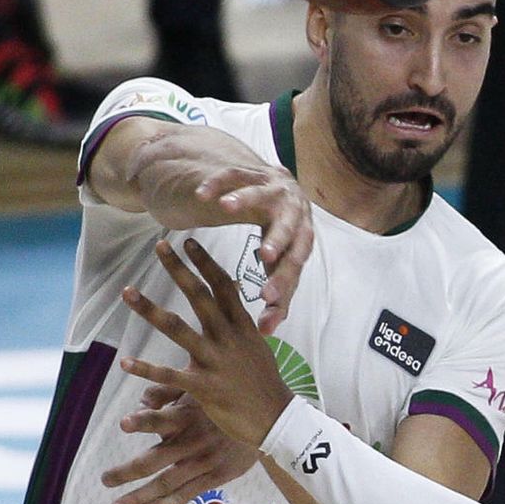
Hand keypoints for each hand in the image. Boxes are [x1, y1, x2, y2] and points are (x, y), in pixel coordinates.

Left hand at [101, 385, 258, 503]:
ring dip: (140, 497)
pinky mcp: (216, 477)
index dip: (144, 420)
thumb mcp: (198, 388)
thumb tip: (140, 401)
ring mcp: (204, 463)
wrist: (266, 422)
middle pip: (156, 460)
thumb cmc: (222, 402)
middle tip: (105, 480)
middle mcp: (193, 442)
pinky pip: (186, 495)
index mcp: (188, 416)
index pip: (163, 418)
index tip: (124, 423)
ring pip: (167, 483)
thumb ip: (166, 391)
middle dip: (127, 472)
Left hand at [120, 238, 294, 446]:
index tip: (188, 242)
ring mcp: (215, 361)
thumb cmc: (265, 384)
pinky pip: (169, 375)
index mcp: (242, 326)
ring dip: (149, 309)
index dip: (205, 263)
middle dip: (178, 270)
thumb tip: (234, 300)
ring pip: (177, 329)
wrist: (276, 419)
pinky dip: (146, 369)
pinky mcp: (204, 387)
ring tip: (127, 291)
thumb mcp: (257, 347)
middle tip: (159, 246)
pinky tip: (125, 362)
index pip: (223, 286)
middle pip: (199, 296)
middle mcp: (227, 338)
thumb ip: (241, 324)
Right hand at [123, 127, 313, 334]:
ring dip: (245, 199)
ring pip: (260, 192)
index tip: (267, 299)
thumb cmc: (278, 238)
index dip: (284, 279)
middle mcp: (293, 209)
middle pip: (289, 224)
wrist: (276, 186)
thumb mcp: (280, 265)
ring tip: (226, 208)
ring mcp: (272, 187)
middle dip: (278, 239)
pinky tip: (202, 195)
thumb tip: (265, 332)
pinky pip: (234, 174)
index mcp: (302, 235)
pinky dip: (218, 182)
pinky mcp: (250, 171)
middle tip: (265, 256)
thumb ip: (276, 296)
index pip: (297, 260)